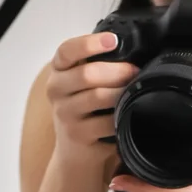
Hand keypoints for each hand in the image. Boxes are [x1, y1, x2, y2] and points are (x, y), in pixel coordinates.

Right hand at [45, 32, 134, 175]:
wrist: (76, 151)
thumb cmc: (86, 110)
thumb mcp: (83, 84)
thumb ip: (97, 65)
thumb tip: (131, 48)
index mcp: (58, 71)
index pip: (67, 50)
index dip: (89, 43)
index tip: (113, 40)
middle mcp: (56, 89)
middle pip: (87, 74)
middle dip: (118, 71)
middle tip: (136, 71)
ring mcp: (64, 113)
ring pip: (98, 96)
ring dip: (121, 92)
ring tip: (135, 90)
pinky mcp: (76, 134)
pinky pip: (104, 121)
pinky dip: (120, 116)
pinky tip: (127, 113)